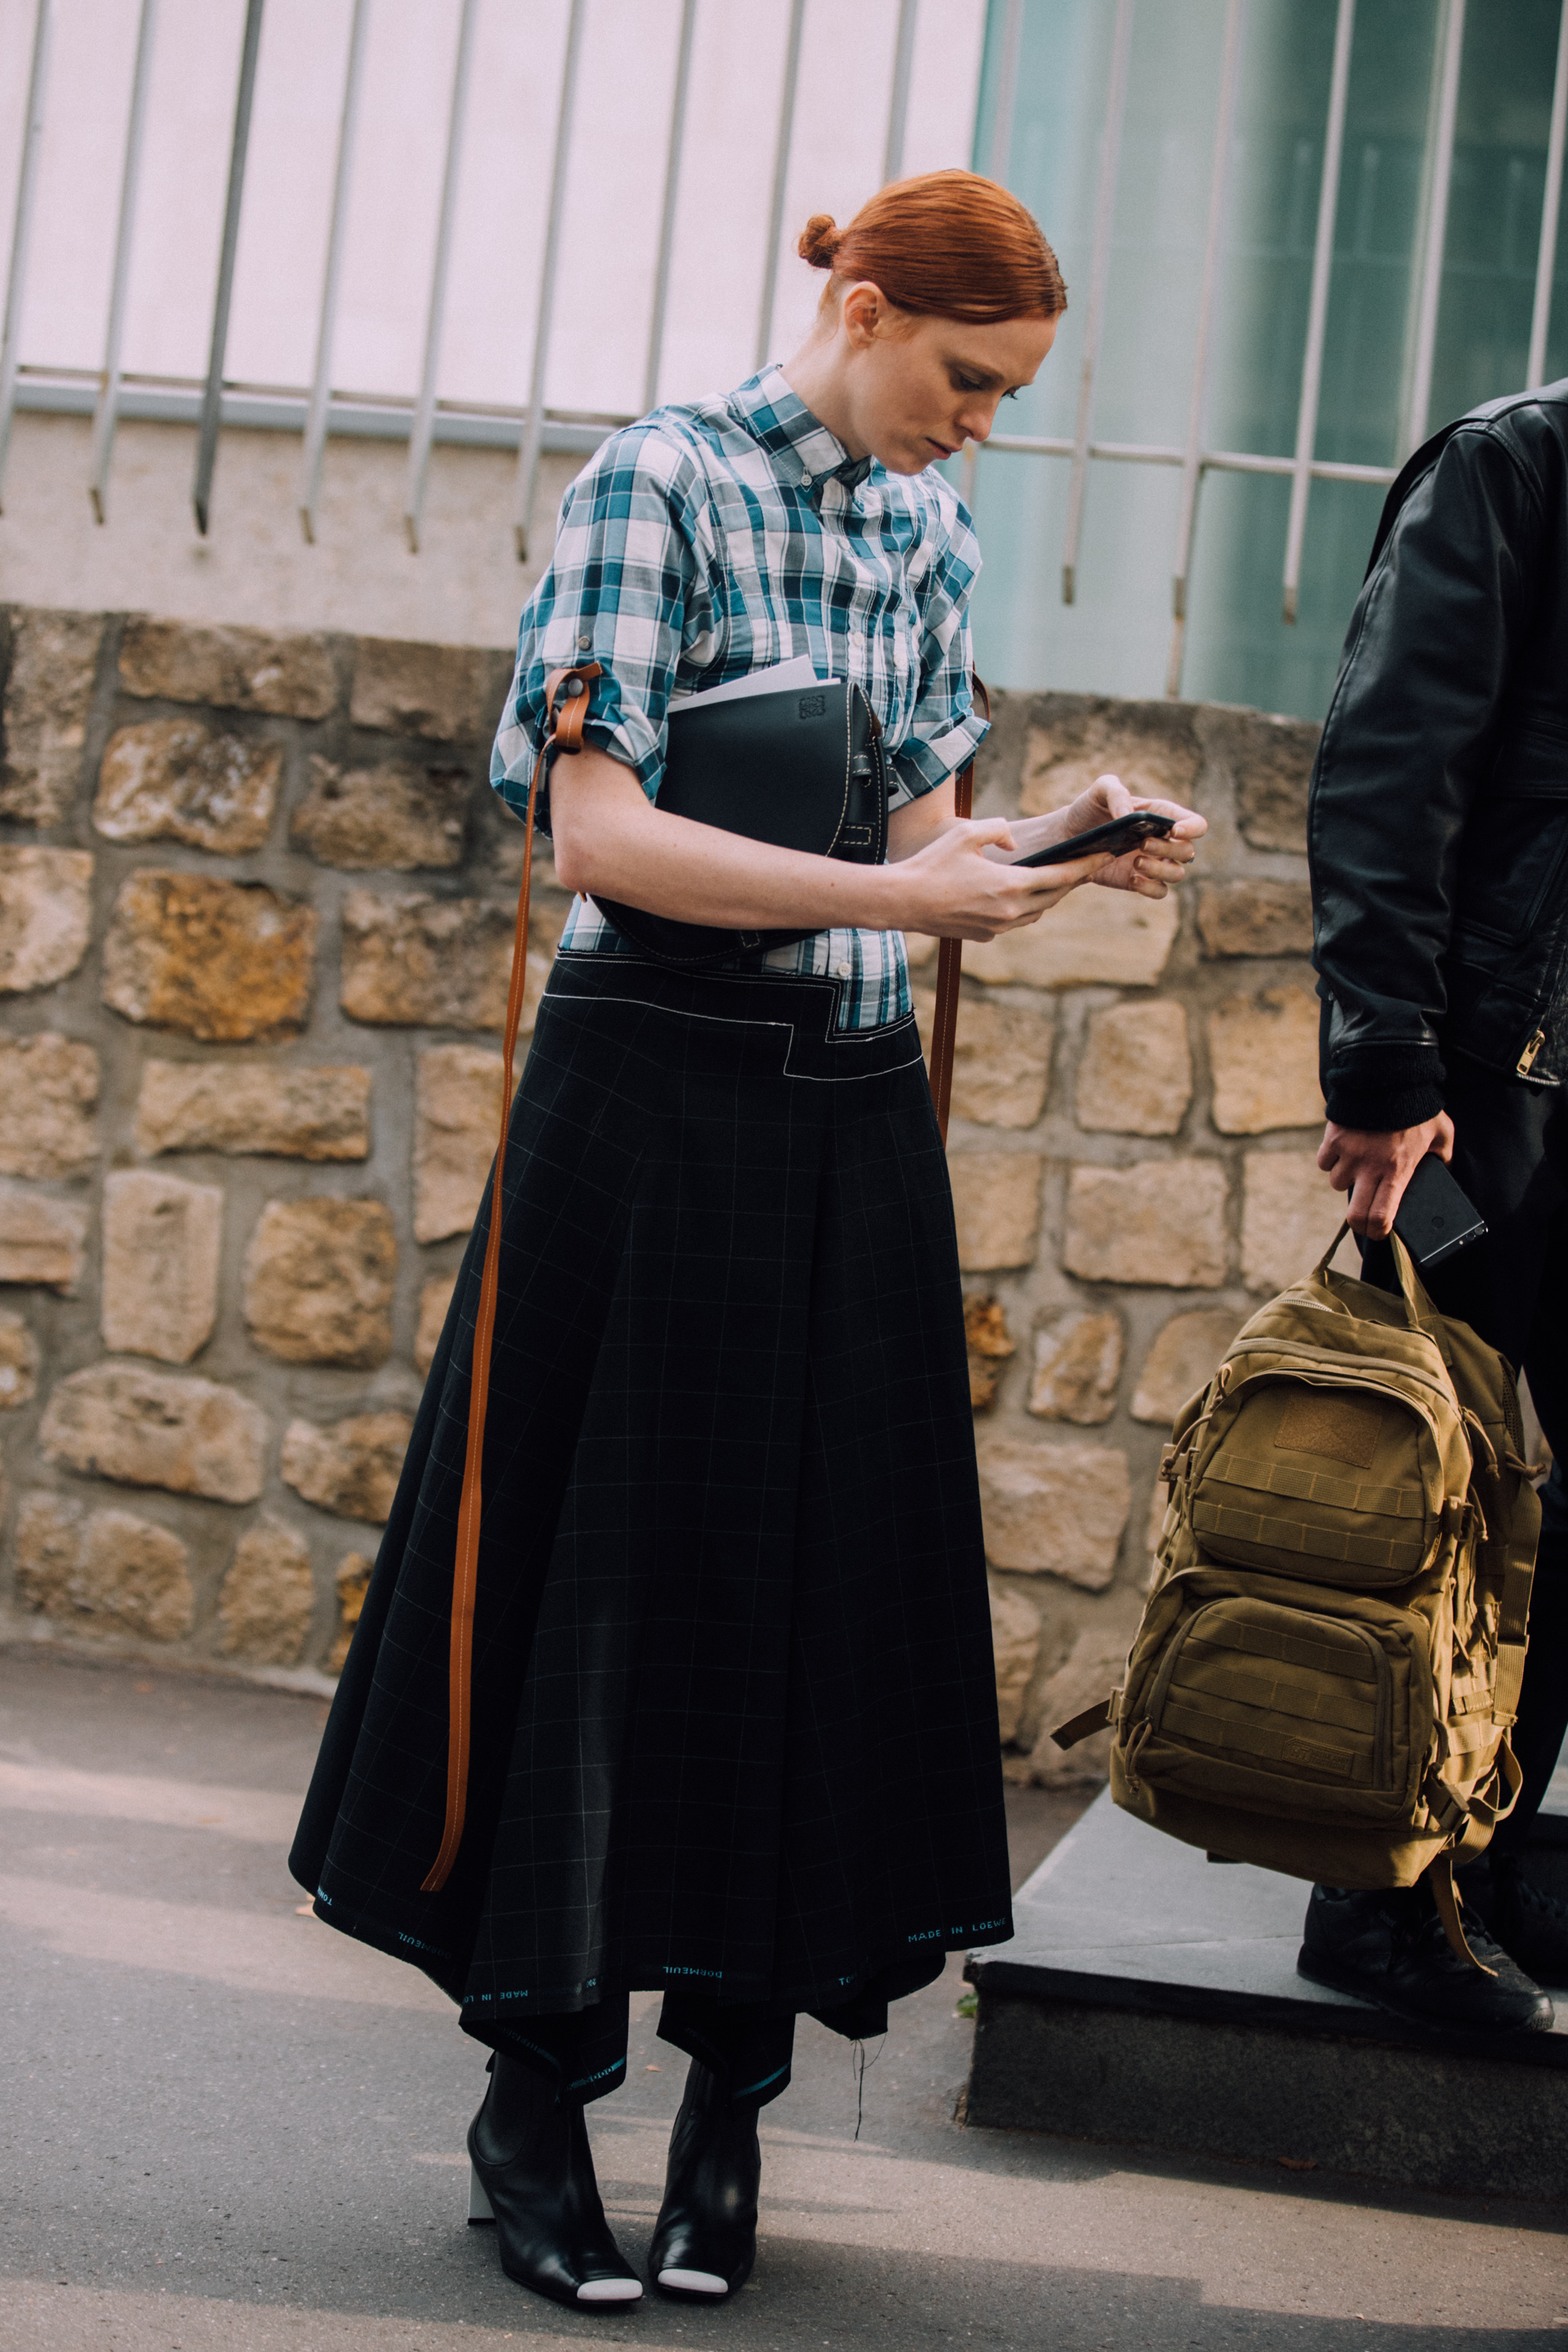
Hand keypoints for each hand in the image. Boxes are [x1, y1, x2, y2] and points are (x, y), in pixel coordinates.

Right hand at [894, 816, 1113, 940]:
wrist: (903, 901)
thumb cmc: (933, 864)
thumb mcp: (968, 833)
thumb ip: (1000, 830)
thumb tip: (1015, 844)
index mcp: (1011, 884)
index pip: (1061, 876)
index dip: (1086, 865)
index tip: (1104, 856)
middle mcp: (1010, 911)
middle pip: (1055, 895)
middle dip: (1072, 879)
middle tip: (1085, 864)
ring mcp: (998, 927)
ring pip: (1038, 912)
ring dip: (1049, 895)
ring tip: (1056, 878)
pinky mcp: (985, 936)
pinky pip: (1016, 921)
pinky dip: (1025, 908)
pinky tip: (1022, 895)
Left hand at [1056, 773, 1206, 898]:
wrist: (1071, 836)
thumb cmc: (1090, 809)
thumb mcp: (1099, 791)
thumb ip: (1115, 791)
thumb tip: (1128, 815)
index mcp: (1163, 815)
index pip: (1196, 824)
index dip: (1193, 828)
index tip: (1175, 831)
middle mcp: (1165, 840)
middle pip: (1187, 851)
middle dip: (1168, 849)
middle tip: (1142, 844)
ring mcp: (1154, 863)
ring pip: (1177, 874)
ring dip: (1160, 870)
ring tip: (1136, 862)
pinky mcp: (1140, 881)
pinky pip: (1160, 892)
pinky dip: (1150, 888)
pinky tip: (1132, 878)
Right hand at [1317, 1114, 1454, 1238]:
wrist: (1388, 1075)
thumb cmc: (1418, 1105)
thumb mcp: (1442, 1133)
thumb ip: (1444, 1156)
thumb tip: (1445, 1171)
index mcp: (1397, 1170)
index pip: (1381, 1216)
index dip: (1379, 1232)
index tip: (1381, 1232)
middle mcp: (1369, 1167)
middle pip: (1355, 1215)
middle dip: (1359, 1223)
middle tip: (1364, 1218)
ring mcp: (1348, 1154)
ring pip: (1337, 1184)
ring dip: (1346, 1180)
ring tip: (1358, 1167)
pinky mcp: (1332, 1139)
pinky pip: (1324, 1162)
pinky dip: (1331, 1161)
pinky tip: (1343, 1151)